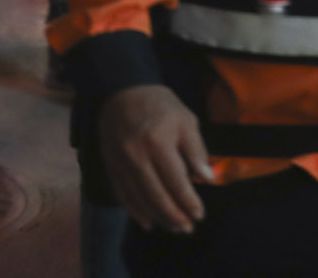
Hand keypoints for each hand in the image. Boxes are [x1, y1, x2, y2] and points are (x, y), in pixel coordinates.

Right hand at [98, 85, 214, 233]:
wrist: (123, 90)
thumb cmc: (160, 105)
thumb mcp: (186, 120)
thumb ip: (197, 151)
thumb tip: (207, 179)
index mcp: (158, 142)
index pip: (177, 182)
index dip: (189, 202)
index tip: (200, 214)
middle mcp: (137, 155)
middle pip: (157, 196)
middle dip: (175, 216)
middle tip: (187, 228)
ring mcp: (120, 162)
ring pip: (140, 199)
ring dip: (158, 217)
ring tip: (174, 228)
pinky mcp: (110, 164)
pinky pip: (122, 194)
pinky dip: (135, 211)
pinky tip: (148, 221)